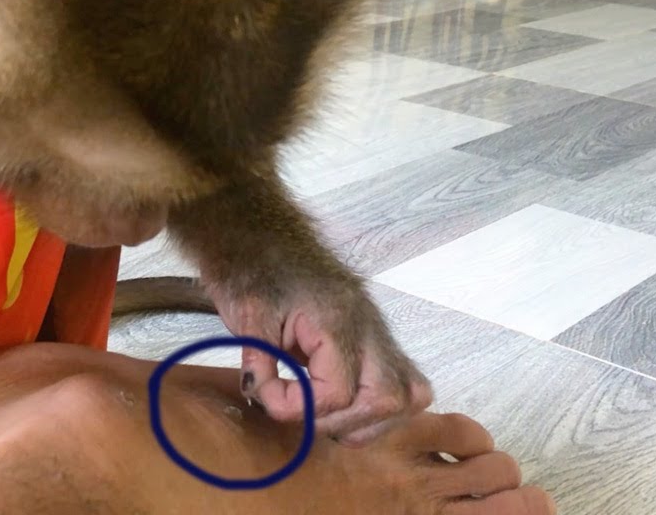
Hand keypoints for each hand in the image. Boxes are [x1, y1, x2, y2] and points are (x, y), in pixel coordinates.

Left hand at [216, 283, 432, 446]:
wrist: (261, 234)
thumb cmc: (252, 267)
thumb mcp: (246, 314)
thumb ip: (259, 364)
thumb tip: (268, 402)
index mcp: (338, 317)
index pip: (338, 392)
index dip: (299, 408)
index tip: (266, 395)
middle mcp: (370, 327)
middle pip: (388, 398)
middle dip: (342, 421)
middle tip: (303, 413)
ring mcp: (380, 332)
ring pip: (409, 396)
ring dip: (368, 420)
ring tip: (325, 413)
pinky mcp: (378, 339)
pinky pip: (406, 384)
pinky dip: (382, 407)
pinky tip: (347, 405)